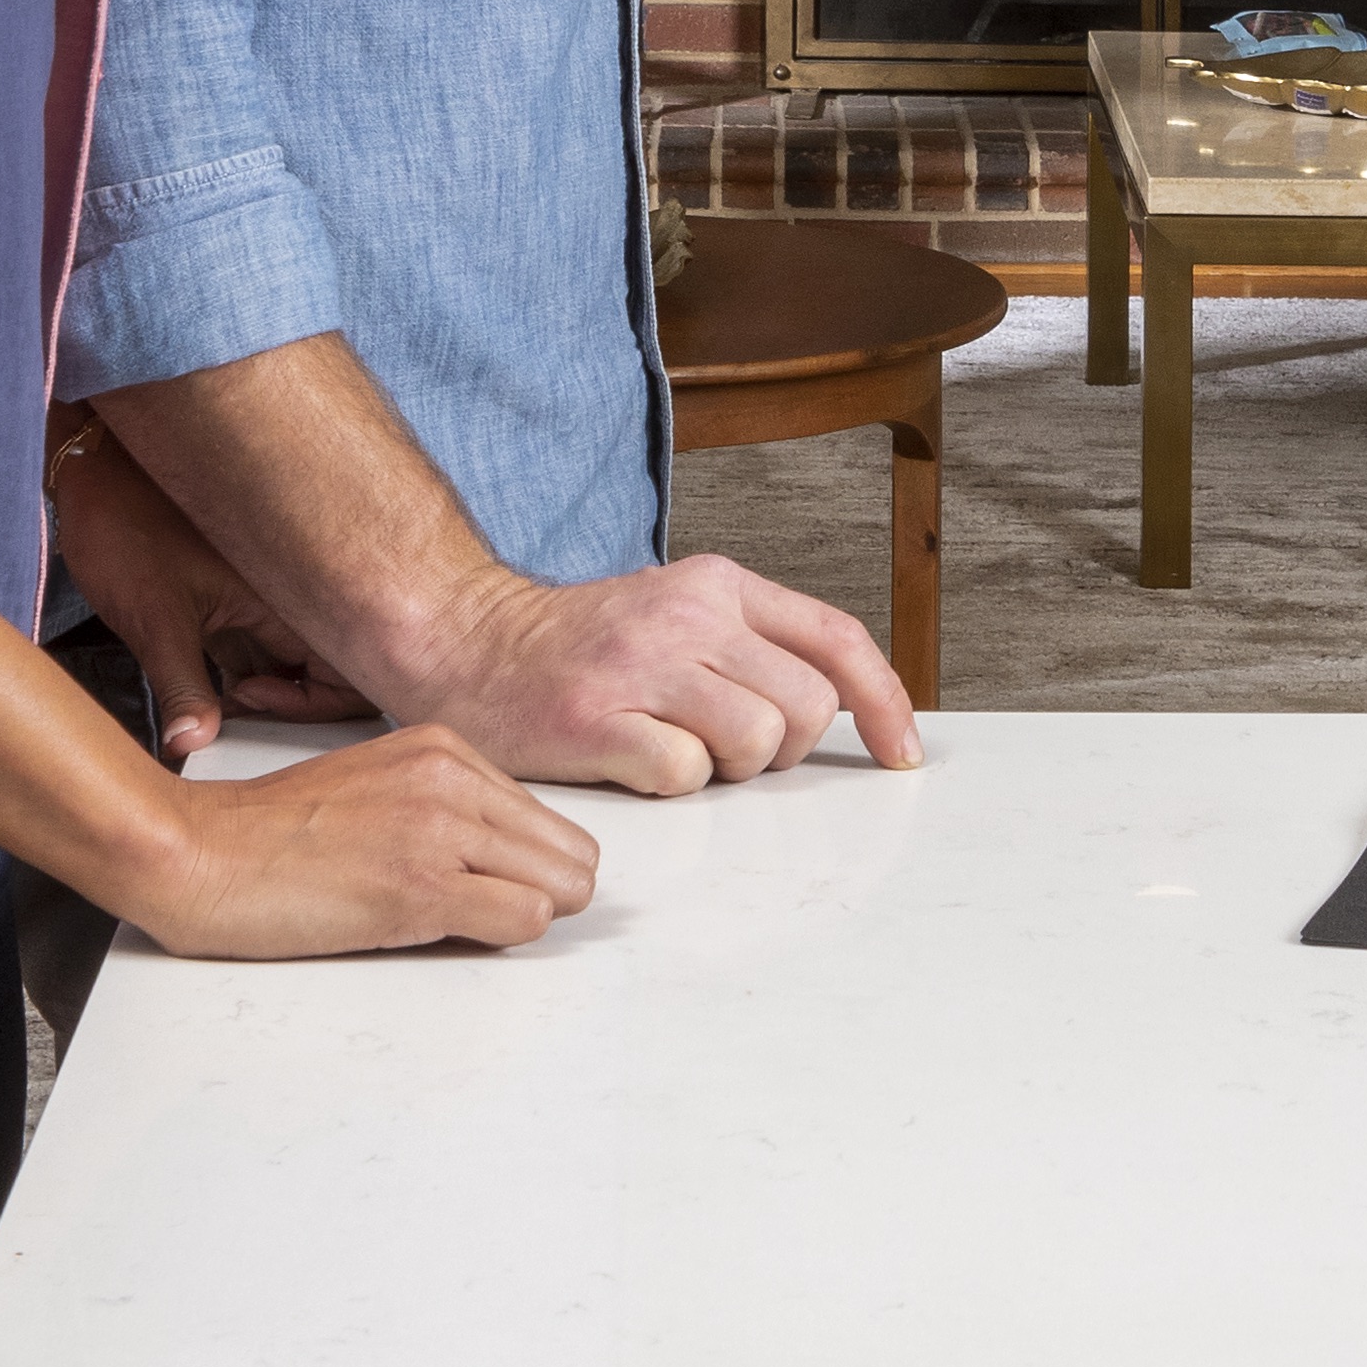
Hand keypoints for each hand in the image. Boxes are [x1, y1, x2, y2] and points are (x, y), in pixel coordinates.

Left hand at [48, 413, 375, 761]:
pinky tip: (205, 691)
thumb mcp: (153, 618)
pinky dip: (241, 678)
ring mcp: (257, 598)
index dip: (313, 704)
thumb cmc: (125, 525)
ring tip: (218, 710)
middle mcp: (285, 595)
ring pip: (289, 663)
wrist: (91, 472)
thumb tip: (193, 744)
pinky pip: (256, 651)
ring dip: (265, 693)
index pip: (347, 668)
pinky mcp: (227, 602)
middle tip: (237, 716)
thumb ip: (181, 685)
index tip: (249, 704)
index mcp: (288, 592)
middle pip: (326, 670)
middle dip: (294, 707)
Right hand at [135, 721, 602, 957]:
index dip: (529, 868)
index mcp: (443, 748)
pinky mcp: (420, 888)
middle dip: (542, 895)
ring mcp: (439, 831)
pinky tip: (441, 934)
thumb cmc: (268, 835)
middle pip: (571, 854)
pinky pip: (524, 921)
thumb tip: (509, 862)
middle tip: (483, 916)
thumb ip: (444, 808)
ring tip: (457, 924)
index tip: (490, 888)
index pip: (549, 819)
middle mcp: (452, 778)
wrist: (195, 851)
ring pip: (560, 888)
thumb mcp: (375, 787)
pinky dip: (500, 939)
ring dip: (521, 918)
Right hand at [413, 553, 926, 795]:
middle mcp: (687, 616)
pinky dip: (668, 782)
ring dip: (726, 767)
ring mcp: (641, 666)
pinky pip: (684, 773)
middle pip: (805, 706)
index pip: (836, 638)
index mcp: (717, 584)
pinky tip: (629, 759)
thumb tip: (838, 705)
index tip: (901, 753)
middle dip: (781, 748)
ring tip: (672, 746)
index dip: (883, 700)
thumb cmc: (580, 646)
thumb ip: (753, 644)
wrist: (465, 641)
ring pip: (754, 741)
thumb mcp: (677, 611)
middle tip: (724, 746)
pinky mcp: (597, 719)